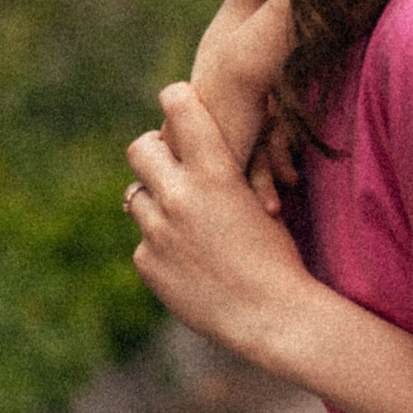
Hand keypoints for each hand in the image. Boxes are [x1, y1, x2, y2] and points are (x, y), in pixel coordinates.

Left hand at [124, 83, 318, 361]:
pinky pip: (144, 241)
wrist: (272, 315)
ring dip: (156, 202)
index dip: (177, 99)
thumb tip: (202, 153)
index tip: (177, 98)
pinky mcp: (147, 262)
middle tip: (167, 161)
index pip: (179, 106)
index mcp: (215, 171)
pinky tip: (190, 261)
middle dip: (152, 153)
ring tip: (183, 218)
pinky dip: (161, 246)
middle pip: (140, 149)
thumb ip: (222, 175)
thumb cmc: (277, 255)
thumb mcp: (256, 201)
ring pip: (136, 197)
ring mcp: (157, 230)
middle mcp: (179, 194)